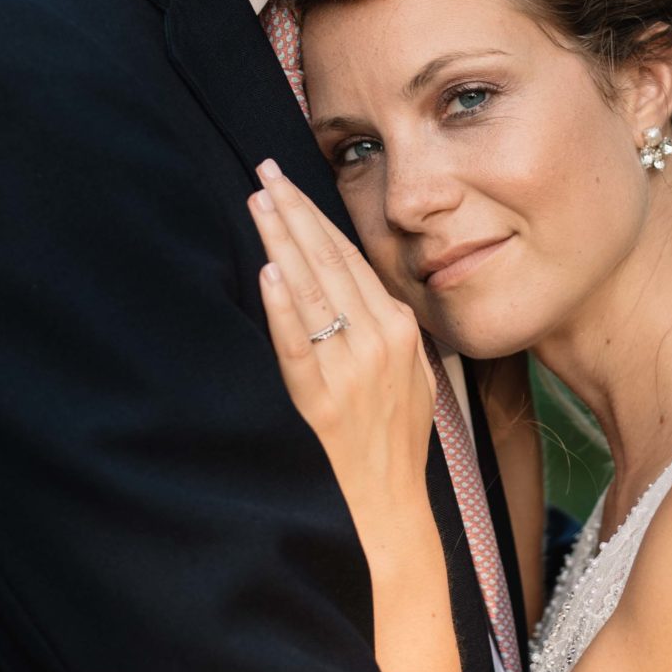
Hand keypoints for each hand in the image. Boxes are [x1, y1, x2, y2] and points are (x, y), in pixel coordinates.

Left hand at [250, 161, 435, 550]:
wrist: (395, 498)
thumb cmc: (399, 432)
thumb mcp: (412, 368)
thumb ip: (386, 325)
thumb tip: (353, 281)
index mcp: (400, 326)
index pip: (350, 257)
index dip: (317, 216)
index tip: (289, 184)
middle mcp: (379, 339)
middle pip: (328, 262)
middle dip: (294, 212)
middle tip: (265, 173)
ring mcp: (351, 368)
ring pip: (311, 293)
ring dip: (282, 243)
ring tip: (259, 204)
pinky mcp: (322, 398)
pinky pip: (298, 346)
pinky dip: (282, 309)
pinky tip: (268, 274)